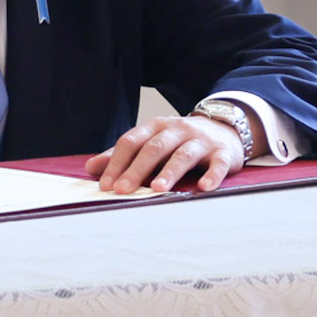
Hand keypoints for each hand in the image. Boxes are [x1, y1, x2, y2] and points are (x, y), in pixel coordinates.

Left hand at [84, 116, 246, 193]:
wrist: (224, 128)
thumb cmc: (181, 141)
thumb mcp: (152, 142)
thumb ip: (124, 156)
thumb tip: (91, 168)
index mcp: (156, 127)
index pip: (131, 142)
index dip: (117, 163)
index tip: (106, 185)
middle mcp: (177, 129)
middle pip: (154, 148)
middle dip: (137, 169)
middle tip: (123, 190)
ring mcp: (201, 140)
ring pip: (183, 154)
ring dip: (170, 172)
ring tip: (157, 189)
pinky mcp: (222, 152)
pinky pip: (218, 163)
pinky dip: (212, 175)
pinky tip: (204, 188)